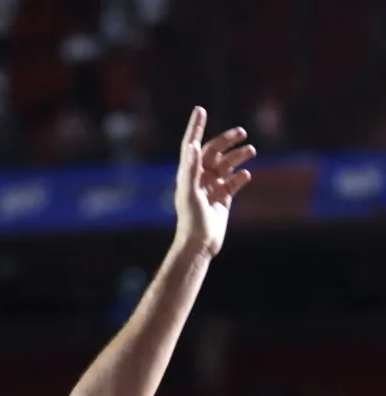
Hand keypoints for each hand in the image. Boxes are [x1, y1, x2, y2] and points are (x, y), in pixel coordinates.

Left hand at [174, 106, 255, 257]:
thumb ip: (191, 169)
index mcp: (188, 174)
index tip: (200, 109)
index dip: (195, 127)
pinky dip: (241, 177)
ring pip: (227, 165)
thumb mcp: (189, 192)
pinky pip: (234, 183)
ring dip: (238, 156)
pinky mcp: (223, 199)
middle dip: (227, 141)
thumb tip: (194, 146)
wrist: (200, 243)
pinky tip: (246, 175)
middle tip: (242, 133)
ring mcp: (211, 188)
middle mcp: (199, 178)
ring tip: (251, 151)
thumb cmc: (191, 219)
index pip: (192, 145)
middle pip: (214, 152)